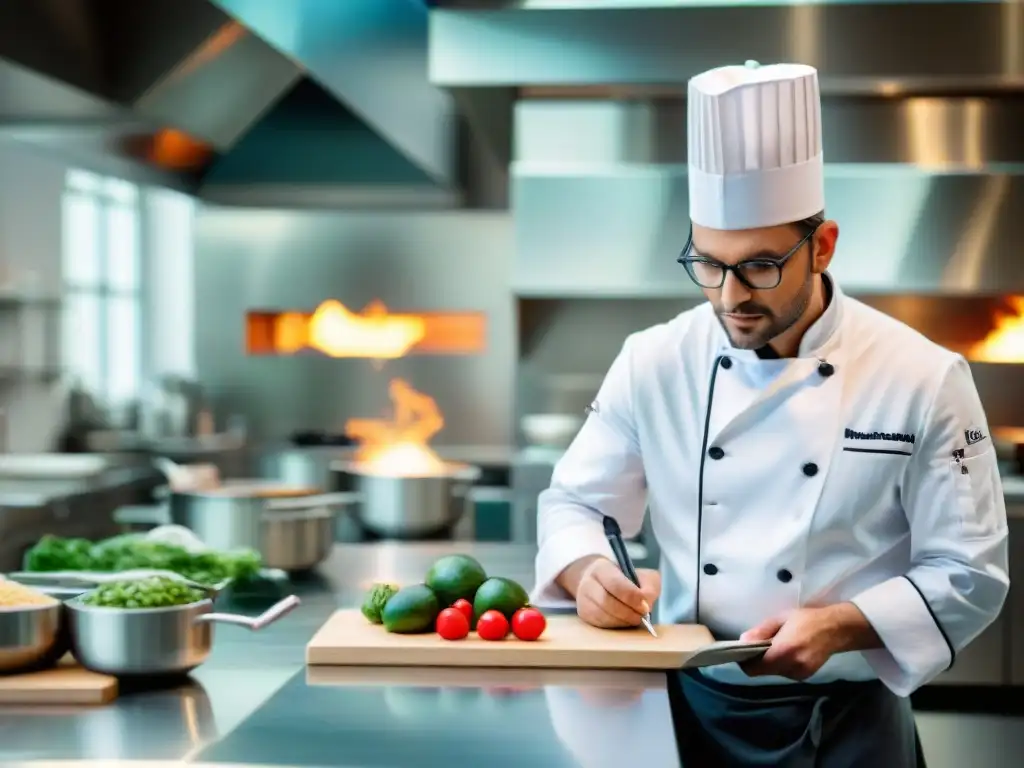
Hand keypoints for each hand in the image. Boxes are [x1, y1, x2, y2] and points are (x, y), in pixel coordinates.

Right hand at [574, 557, 660, 628]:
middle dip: (628, 612)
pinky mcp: (584, 614)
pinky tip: (625, 621)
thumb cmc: (624, 579)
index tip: (645, 606)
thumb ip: (649, 585)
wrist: (600, 582)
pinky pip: (601, 624)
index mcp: (601, 568)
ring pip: (603, 615)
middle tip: (642, 616)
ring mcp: (583, 600)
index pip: (615, 583)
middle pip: (606, 601)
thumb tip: (647, 604)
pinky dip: (616, 625)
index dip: (632, 596)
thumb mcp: (641, 575)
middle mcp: (588, 583)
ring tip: (635, 618)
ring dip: (623, 620)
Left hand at [738, 602, 879, 680]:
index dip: (745, 662)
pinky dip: (781, 664)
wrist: (836, 629)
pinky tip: (787, 651)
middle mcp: (791, 667)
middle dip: (756, 661)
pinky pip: (784, 672)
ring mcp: (799, 674)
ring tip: (776, 645)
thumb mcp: (780, 619)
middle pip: (763, 671)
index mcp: (784, 651)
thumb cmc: (806, 619)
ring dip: (769, 662)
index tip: (742, 652)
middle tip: (758, 645)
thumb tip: (742, 641)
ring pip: (773, 672)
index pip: (754, 668)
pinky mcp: (805, 676)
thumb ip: (761, 631)